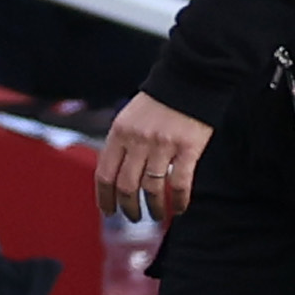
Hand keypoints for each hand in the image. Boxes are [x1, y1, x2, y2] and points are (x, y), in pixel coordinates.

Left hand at [98, 91, 210, 223]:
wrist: (190, 78)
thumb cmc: (160, 100)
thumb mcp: (130, 117)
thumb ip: (121, 143)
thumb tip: (114, 176)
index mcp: (120, 132)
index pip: (105, 173)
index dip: (104, 197)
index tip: (107, 211)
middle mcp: (138, 140)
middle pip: (126, 186)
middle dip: (128, 208)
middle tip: (133, 217)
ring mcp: (163, 145)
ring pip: (152, 189)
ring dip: (153, 208)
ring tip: (156, 215)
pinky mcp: (187, 148)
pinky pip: (180, 184)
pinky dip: (179, 201)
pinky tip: (179, 208)